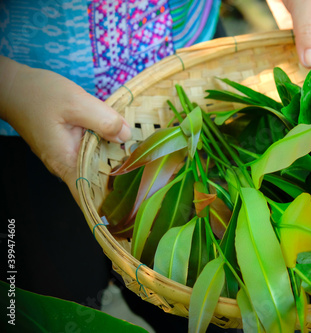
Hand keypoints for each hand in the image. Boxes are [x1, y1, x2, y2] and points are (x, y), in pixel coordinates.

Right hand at [0, 57, 130, 201]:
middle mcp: (67, 165)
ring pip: (97, 166)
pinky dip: (106, 150)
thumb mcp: (77, 103)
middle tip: (147, 175)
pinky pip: (92, 153)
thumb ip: (104, 121)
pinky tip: (122, 142)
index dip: (109, 204)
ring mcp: (68, 157)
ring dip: (116, 163)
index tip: (131, 204)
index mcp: (67, 163)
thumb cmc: (40, 94)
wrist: (14, 86)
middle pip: (98, 182)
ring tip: (141, 161)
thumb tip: (126, 136)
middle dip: (121, 180)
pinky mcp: (70, 146)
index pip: (88, 197)